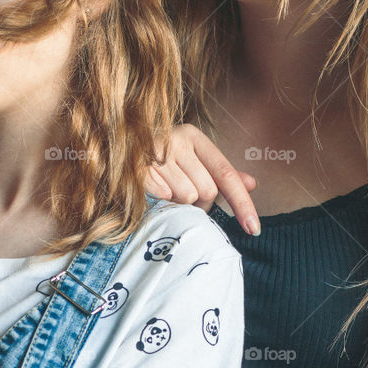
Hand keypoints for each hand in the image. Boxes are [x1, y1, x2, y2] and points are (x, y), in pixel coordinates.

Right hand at [145, 123, 260, 235]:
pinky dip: (161, 199)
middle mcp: (177, 140)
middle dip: (198, 203)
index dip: (243, 204)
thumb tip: (253, 183)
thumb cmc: (159, 160)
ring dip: (178, 202)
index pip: (227, 175)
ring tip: (164, 190)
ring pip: (186, 197)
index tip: (255, 229)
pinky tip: (153, 189)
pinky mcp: (138, 167)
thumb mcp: (193, 161)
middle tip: (182, 196)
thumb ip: (222, 173)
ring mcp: (155, 153)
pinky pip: (164, 196)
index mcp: (194, 137)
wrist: (112, 148)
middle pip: (207, 191)